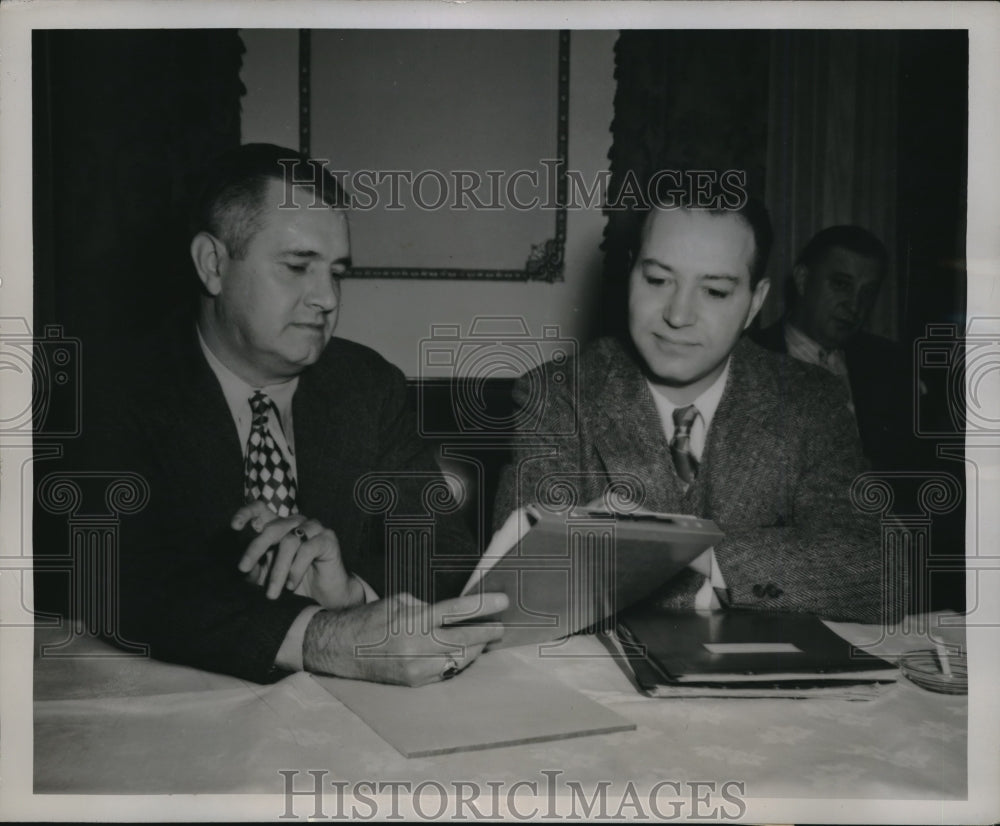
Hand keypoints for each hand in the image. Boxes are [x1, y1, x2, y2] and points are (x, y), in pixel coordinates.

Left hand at [231, 501, 362, 608]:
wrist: (325, 598)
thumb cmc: (295, 583)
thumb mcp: (267, 578)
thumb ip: (254, 569)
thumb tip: (242, 567)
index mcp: (280, 526)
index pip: (261, 509)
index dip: (246, 513)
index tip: (234, 527)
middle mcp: (296, 523)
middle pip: (272, 527)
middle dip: (255, 548)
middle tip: (243, 568)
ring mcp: (314, 529)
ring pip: (289, 541)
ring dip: (277, 570)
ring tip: (272, 593)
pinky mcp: (328, 539)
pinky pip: (307, 549)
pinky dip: (296, 569)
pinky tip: (292, 584)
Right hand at [303, 592, 508, 685]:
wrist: (341, 649)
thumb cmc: (371, 620)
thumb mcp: (399, 602)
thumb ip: (428, 607)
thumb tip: (456, 614)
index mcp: (413, 620)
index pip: (456, 611)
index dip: (483, 605)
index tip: (503, 601)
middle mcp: (417, 646)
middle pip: (464, 639)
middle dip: (487, 633)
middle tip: (500, 627)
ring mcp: (417, 668)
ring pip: (459, 659)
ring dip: (475, 649)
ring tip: (486, 639)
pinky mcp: (415, 682)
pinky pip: (446, 672)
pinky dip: (458, 662)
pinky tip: (465, 653)